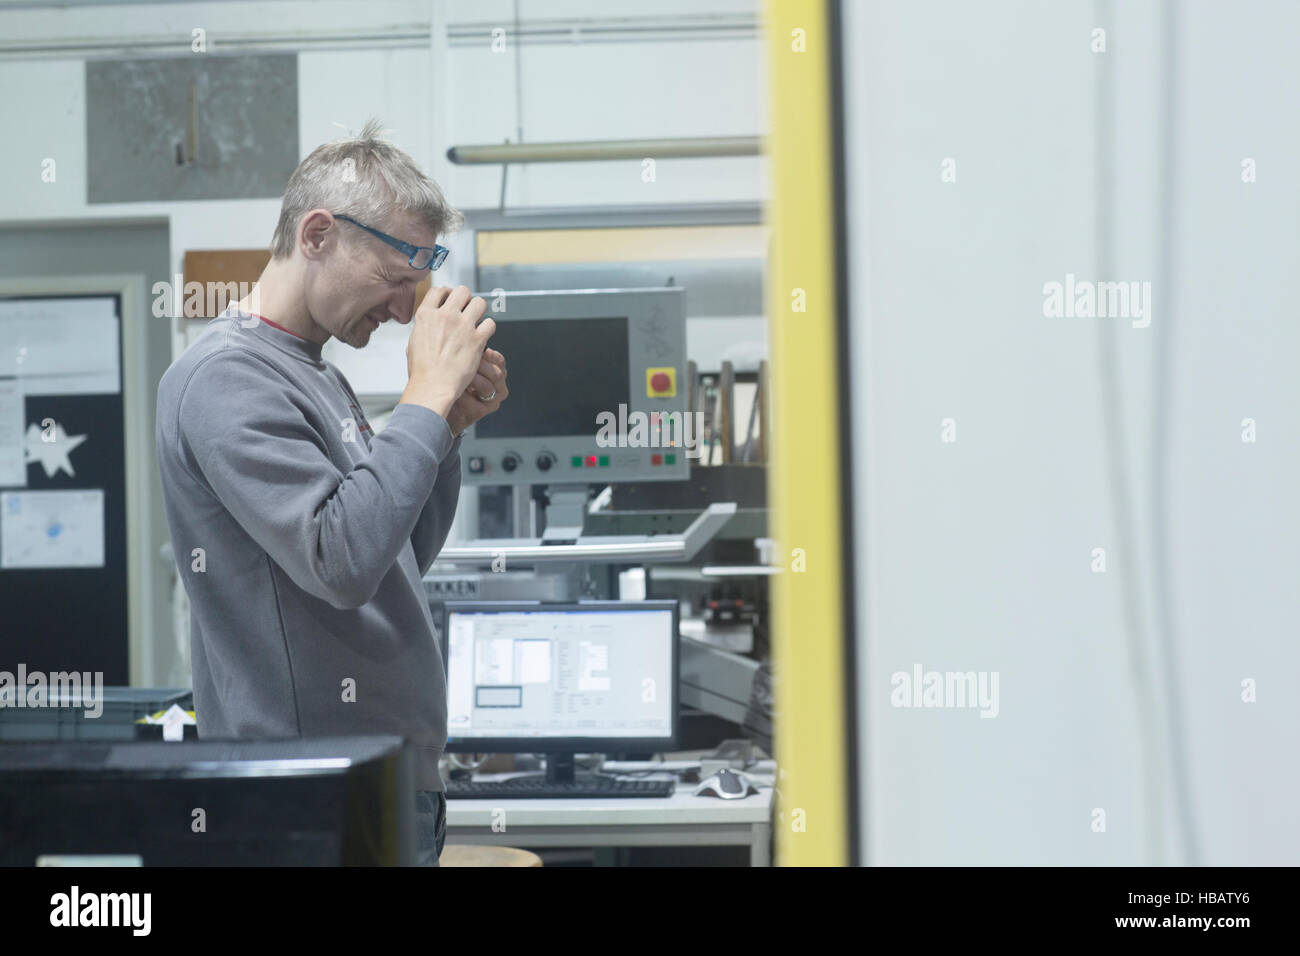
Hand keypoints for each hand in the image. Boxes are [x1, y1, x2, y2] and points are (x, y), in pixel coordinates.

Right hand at [402, 286, 494, 418]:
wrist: (433, 385)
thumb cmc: (422, 370)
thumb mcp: (414, 341)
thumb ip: (424, 327)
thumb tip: (429, 323)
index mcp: (426, 315)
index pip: (439, 290)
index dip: (447, 293)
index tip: (450, 300)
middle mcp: (445, 316)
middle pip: (462, 291)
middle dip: (465, 299)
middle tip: (466, 310)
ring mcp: (463, 326)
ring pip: (479, 302)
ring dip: (479, 310)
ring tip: (476, 321)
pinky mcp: (477, 339)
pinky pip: (490, 323)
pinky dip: (488, 328)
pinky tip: (483, 335)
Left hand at [445, 347, 507, 436]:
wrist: (439, 406)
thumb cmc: (448, 381)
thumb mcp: (460, 364)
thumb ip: (468, 354)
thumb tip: (470, 337)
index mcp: (496, 374)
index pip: (499, 362)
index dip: (491, 355)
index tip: (482, 350)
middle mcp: (498, 389)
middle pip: (497, 374)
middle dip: (481, 366)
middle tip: (467, 361)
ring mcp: (490, 402)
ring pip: (488, 388)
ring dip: (472, 379)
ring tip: (457, 374)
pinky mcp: (479, 412)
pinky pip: (474, 401)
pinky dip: (462, 394)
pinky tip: (451, 389)